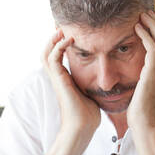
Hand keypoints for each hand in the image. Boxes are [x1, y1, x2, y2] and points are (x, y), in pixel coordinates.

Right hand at [43, 29, 100, 143]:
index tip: (72, 33)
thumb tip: (107, 82)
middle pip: (48, 52)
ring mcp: (57, 79)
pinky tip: (70, 40)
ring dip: (54, 39)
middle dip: (54, 38)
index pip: (58, 57)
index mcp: (65, 80)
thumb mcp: (92, 95)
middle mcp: (58, 78)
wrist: (82, 128)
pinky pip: (53, 58)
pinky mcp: (59, 80)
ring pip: (46, 52)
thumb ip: (95, 85)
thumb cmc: (88, 116)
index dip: (61, 44)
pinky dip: (59, 46)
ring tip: (63, 29)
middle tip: (63, 27)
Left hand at [127, 10, 154, 136]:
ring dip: (153, 24)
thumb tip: (133, 74)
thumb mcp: (140, 91)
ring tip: (142, 14)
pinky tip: (136, 28)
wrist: (143, 125)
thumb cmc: (138, 112)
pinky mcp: (153, 74)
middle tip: (146, 11)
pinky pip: (153, 49)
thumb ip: (139, 79)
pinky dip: (146, 36)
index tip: (148, 19)